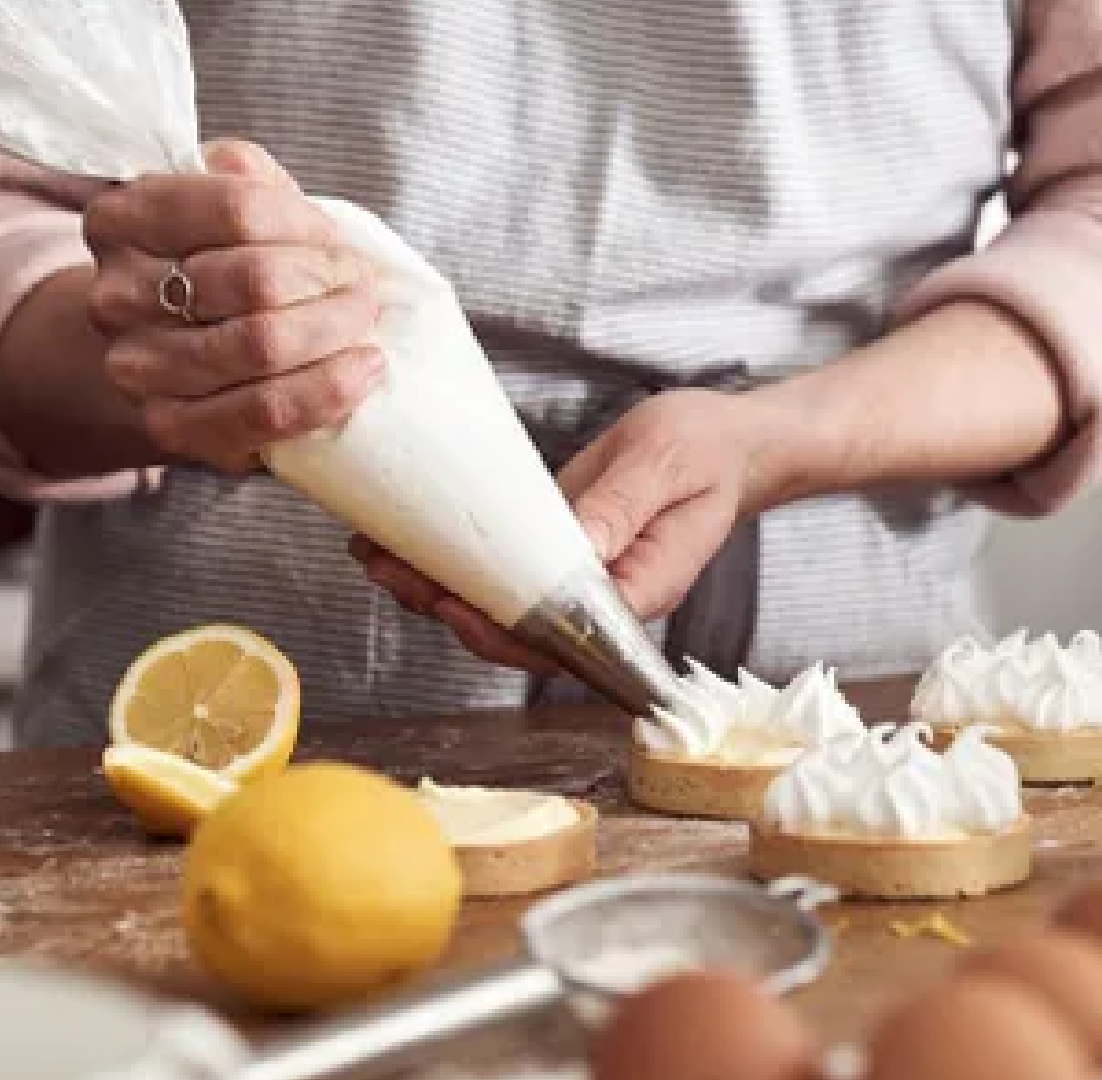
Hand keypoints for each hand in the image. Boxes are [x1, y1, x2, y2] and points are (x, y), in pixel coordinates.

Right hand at [83, 140, 381, 472]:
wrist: (164, 346)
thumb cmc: (211, 263)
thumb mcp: (222, 199)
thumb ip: (249, 179)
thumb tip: (281, 195)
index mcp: (120, 219)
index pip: (238, 209)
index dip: (307, 226)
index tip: (335, 240)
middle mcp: (115, 295)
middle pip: (256, 281)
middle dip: (332, 282)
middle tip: (362, 286)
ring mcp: (135, 366)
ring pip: (261, 347)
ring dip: (336, 332)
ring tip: (364, 325)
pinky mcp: (168, 425)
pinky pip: (264, 412)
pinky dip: (328, 391)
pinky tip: (361, 370)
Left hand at [350, 388, 771, 671]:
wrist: (726, 441)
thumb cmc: (707, 452)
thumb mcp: (665, 465)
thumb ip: (619, 508)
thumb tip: (575, 548)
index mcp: (638, 593)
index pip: (561, 639)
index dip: (500, 633)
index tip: (452, 606)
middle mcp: (601, 601)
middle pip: (515, 630)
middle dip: (446, 607)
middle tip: (388, 572)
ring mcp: (574, 580)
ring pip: (497, 602)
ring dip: (434, 584)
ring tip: (375, 555)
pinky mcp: (554, 551)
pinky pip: (499, 567)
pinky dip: (452, 555)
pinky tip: (405, 536)